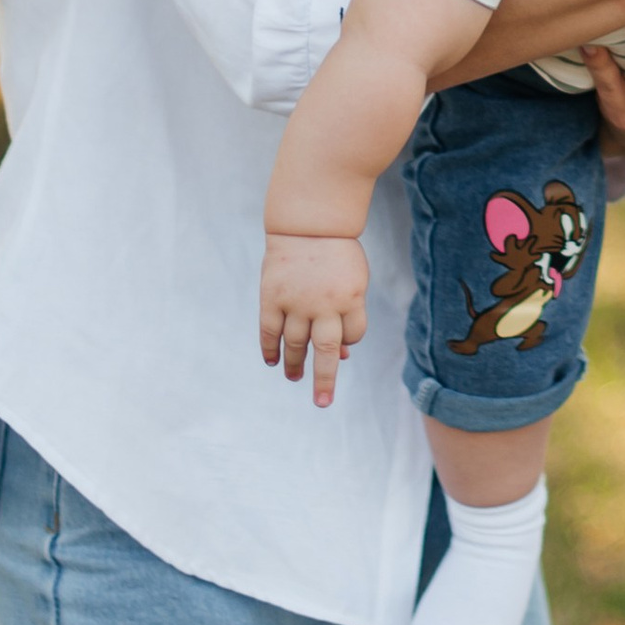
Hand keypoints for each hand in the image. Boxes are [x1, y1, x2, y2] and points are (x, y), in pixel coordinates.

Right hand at [260, 232, 369, 404]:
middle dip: (324, 379)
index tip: (341, 339)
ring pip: (295, 343)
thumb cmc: (337, 255)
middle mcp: (324, 303)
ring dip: (295, 364)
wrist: (308, 223)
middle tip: (322, 402)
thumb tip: (342, 355)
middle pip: (326, 350)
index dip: (348, 340)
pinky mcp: (272, 296)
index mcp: (351, 297)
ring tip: (295, 377)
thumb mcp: (354, 281)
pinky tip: (272, 361)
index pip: (353, 334)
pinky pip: (269, 330)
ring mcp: (296, 301)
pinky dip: (270, 348)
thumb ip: (349, 316)